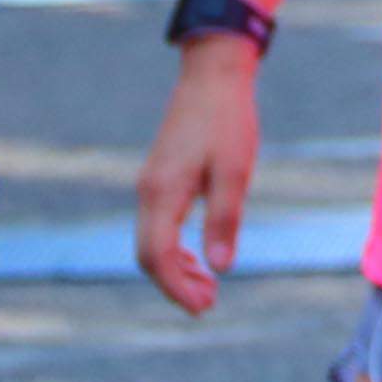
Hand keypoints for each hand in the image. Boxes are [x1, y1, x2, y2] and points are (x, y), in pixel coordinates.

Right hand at [135, 41, 263, 315]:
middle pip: (147, 255)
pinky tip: (198, 256)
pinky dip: (173, 249)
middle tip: (209, 304)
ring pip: (150, 242)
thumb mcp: (234, 171)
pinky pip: (156, 225)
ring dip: (174, 269)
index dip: (175, 287)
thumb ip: (224, 219)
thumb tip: (221, 267)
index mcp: (163, 192)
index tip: (203, 307)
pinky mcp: (160, 177)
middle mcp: (148, 191)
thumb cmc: (227, 120)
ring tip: (207, 287)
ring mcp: (150, 184)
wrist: (213, 75)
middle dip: (174, 285)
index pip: (156, 256)